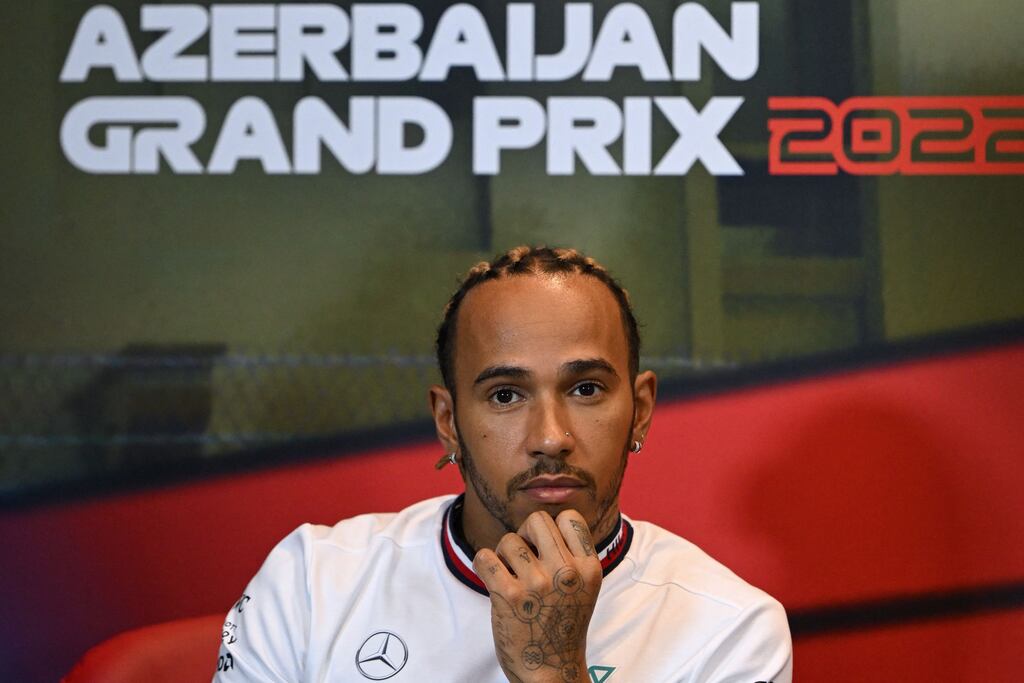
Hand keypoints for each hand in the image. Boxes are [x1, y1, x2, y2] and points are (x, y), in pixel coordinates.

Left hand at [473, 509, 602, 682]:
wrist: (551, 669)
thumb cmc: (562, 623)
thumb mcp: (584, 586)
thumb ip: (570, 554)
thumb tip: (536, 523)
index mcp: (589, 568)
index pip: (570, 517)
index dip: (552, 529)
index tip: (545, 549)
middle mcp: (567, 572)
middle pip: (537, 520)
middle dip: (525, 536)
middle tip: (524, 560)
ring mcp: (538, 583)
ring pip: (508, 540)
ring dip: (504, 556)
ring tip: (512, 578)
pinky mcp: (509, 595)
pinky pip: (485, 556)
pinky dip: (484, 565)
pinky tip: (493, 581)